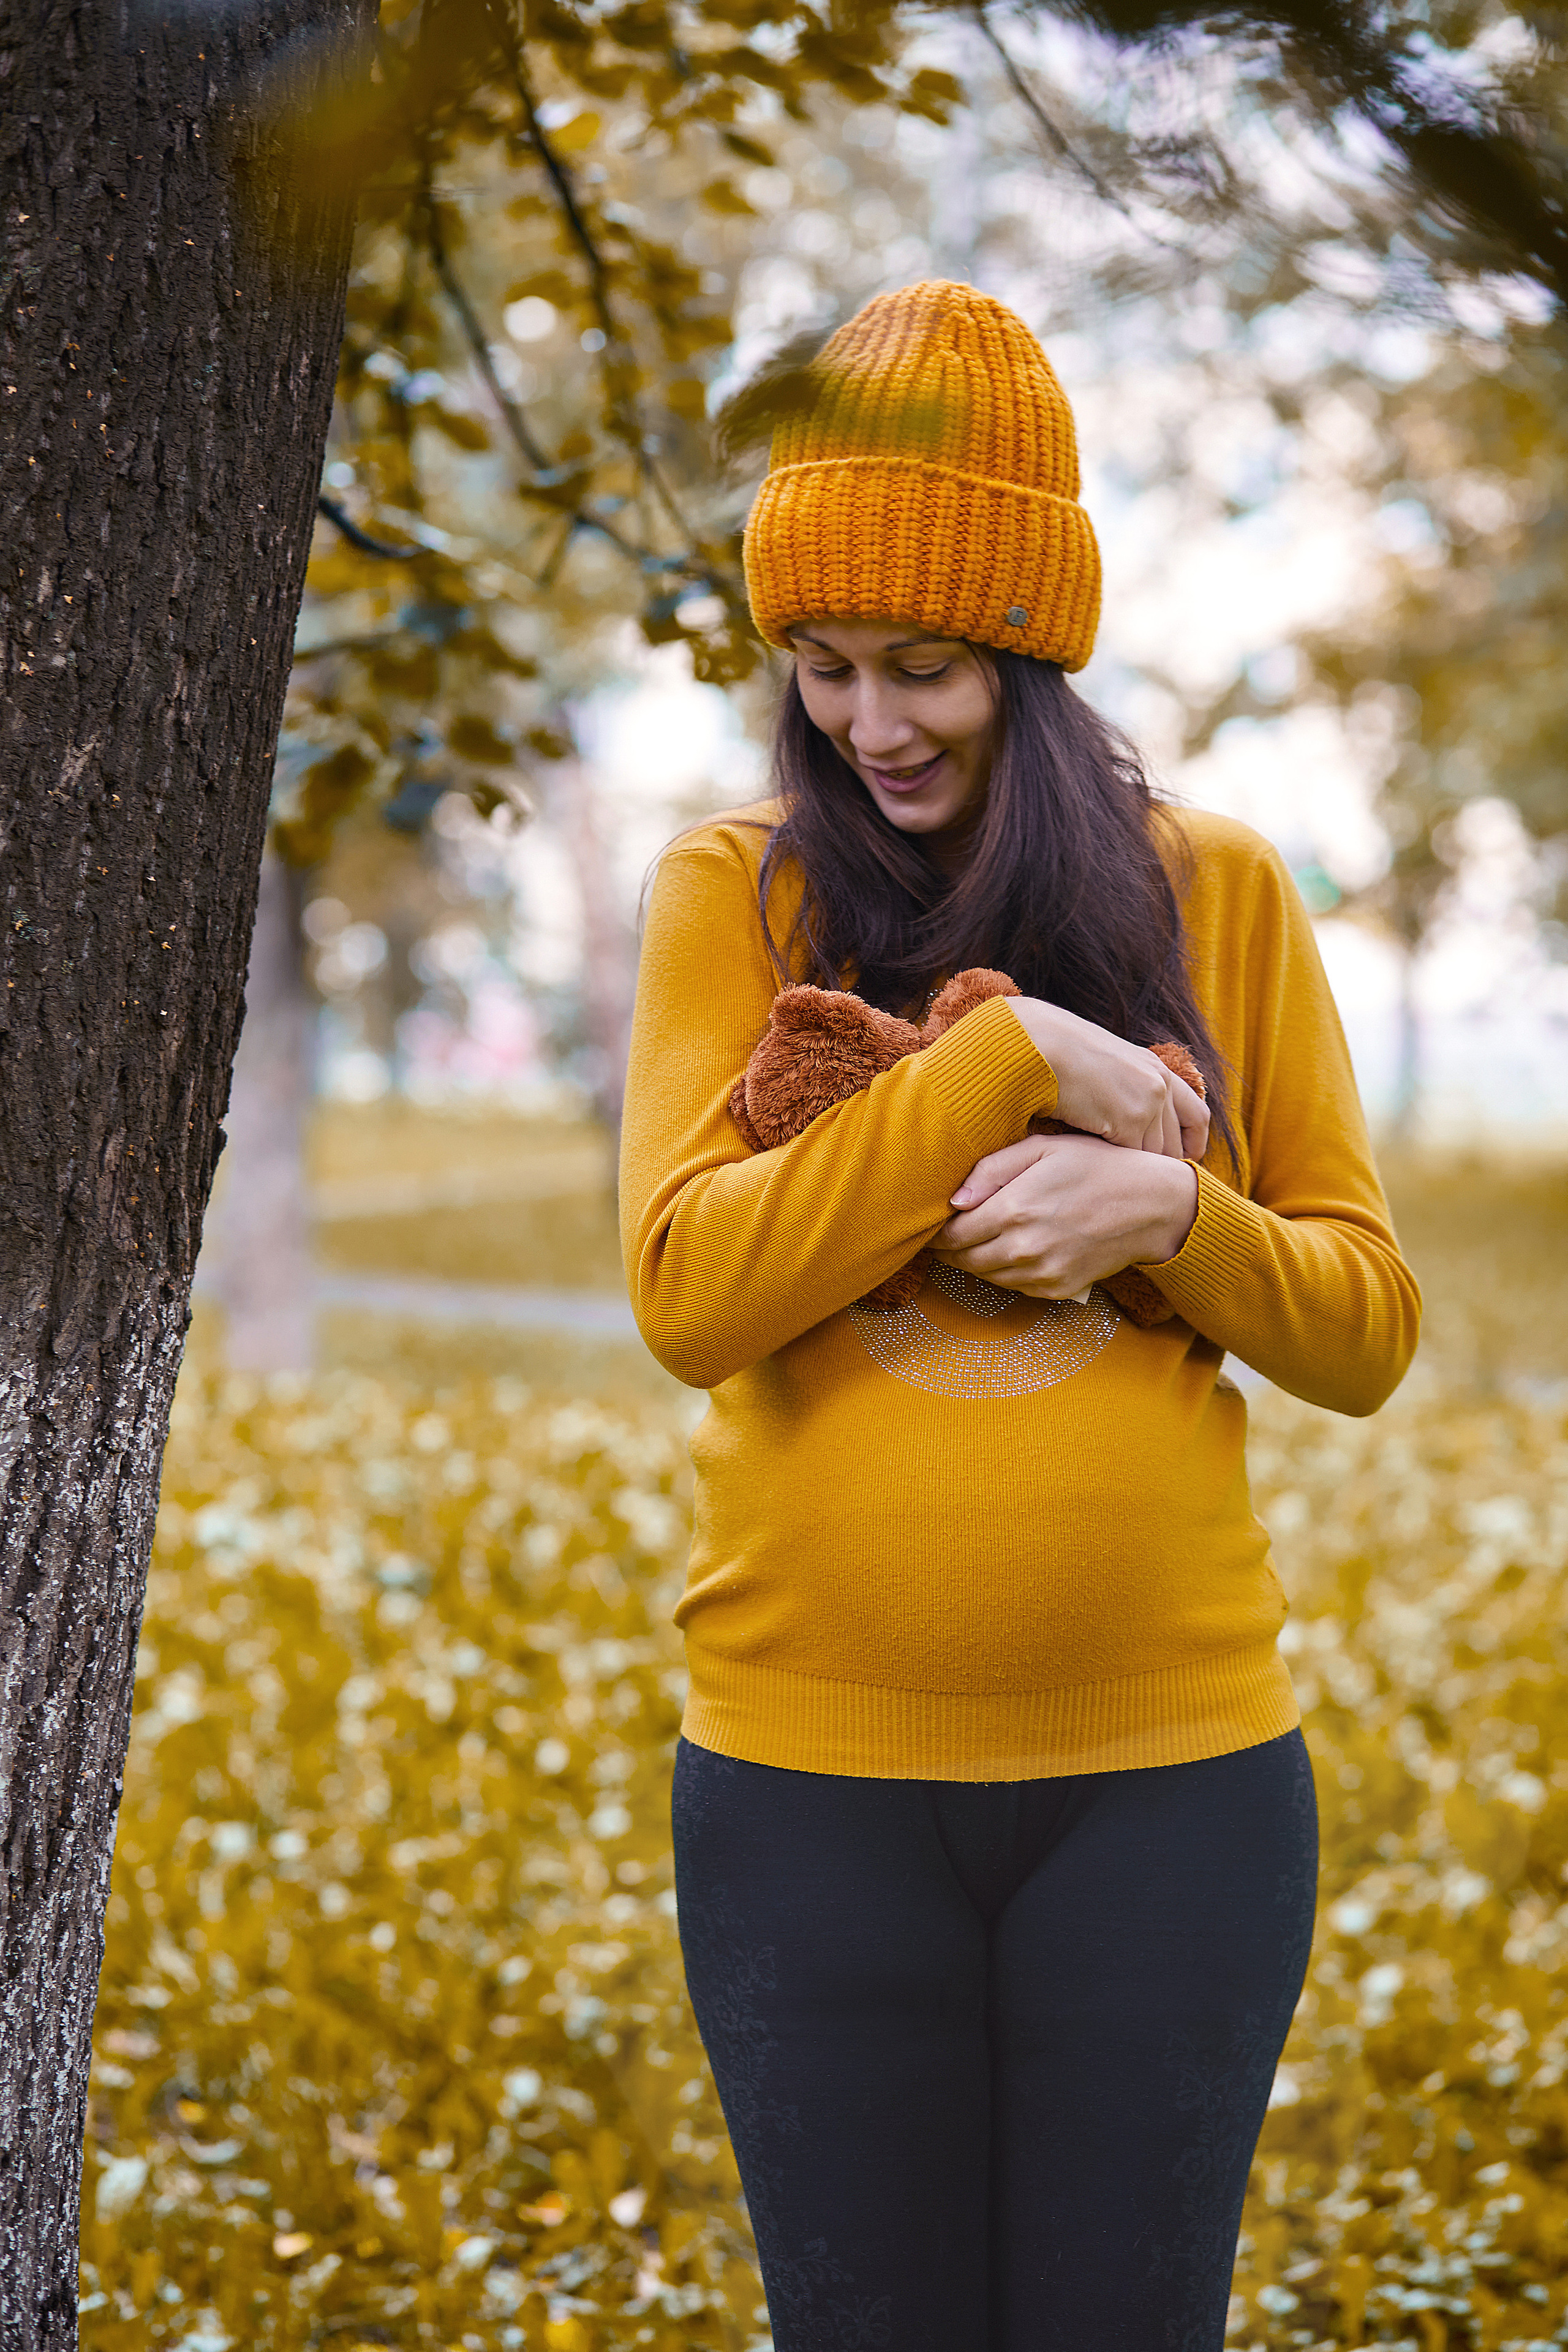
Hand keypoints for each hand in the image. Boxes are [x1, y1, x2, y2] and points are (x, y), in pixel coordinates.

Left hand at [936, 1133, 1199, 1298]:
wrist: (1153, 1206)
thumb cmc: (1097, 1166)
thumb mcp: (1044, 1148)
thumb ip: (993, 1169)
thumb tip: (953, 1198)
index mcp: (1014, 1210)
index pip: (951, 1233)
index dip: (936, 1228)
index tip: (933, 1218)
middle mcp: (1023, 1249)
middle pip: (961, 1259)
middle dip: (948, 1247)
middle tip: (946, 1230)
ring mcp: (1040, 1274)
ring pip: (983, 1276)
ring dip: (973, 1259)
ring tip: (977, 1236)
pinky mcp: (1056, 1289)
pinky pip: (1012, 1286)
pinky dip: (1002, 1271)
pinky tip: (1011, 1248)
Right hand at [1003, 999, 1208, 1159]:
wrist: (1039, 1045)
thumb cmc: (1058, 1056)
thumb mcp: (1106, 1066)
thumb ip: (1127, 1088)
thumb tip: (1127, 1119)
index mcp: (1157, 1069)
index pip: (1197, 1116)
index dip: (1193, 1144)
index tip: (1182, 1161)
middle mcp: (1160, 1084)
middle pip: (1176, 1145)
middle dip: (1158, 1165)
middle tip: (1137, 1180)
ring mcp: (1147, 1102)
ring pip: (1152, 1156)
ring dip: (1131, 1167)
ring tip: (1110, 1174)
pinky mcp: (1128, 1121)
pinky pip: (1130, 1158)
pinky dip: (1112, 1166)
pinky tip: (1094, 1166)